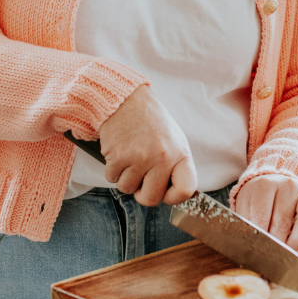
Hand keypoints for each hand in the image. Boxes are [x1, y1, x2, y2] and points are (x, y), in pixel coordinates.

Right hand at [98, 85, 196, 206]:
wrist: (125, 99)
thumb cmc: (150, 121)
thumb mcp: (173, 139)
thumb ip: (175, 165)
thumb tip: (173, 193)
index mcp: (180, 153)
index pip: (185, 190)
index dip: (173, 197)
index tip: (165, 191)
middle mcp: (162, 158)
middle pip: (151, 199)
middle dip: (142, 192)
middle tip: (140, 175)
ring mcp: (139, 158)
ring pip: (127, 189)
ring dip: (125, 177)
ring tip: (130, 155)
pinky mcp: (118, 157)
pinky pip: (112, 178)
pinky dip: (112, 169)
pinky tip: (118, 151)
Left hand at [234, 175, 297, 249]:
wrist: (273, 183)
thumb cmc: (256, 200)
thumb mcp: (246, 207)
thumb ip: (247, 225)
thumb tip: (250, 249)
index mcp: (264, 185)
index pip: (261, 217)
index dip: (260, 238)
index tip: (257, 252)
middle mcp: (287, 185)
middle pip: (283, 221)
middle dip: (276, 244)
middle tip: (270, 258)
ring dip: (296, 241)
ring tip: (287, 253)